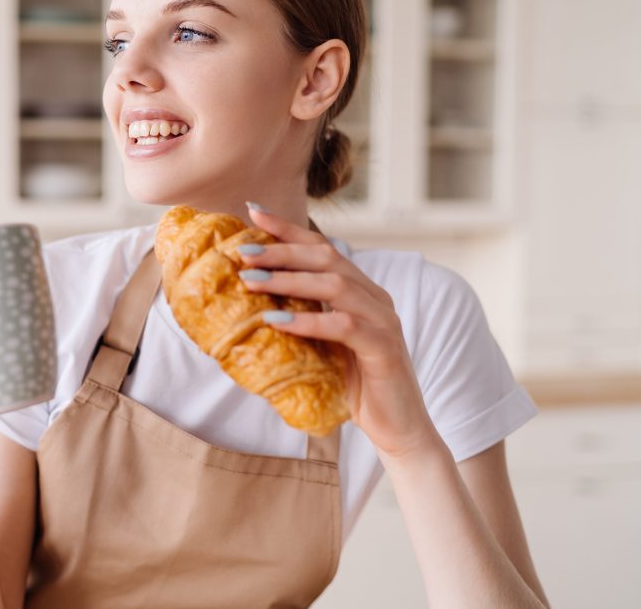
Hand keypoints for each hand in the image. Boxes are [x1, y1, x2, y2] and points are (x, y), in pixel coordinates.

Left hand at [238, 206, 439, 458]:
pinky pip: (345, 326)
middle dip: (282, 250)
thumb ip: (301, 318)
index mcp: (360, 291)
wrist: (398, 429)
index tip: (253, 210)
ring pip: (335, 285)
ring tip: (251, 281)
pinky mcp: (384, 349)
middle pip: (327, 258)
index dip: (288, 229)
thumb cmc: (354, 386)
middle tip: (242, 251)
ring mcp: (383, 321)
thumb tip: (250, 300)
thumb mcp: (321, 344)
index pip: (322, 249)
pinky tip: (277, 322)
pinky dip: (309, 321)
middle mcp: (375, 297)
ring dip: (289, 280)